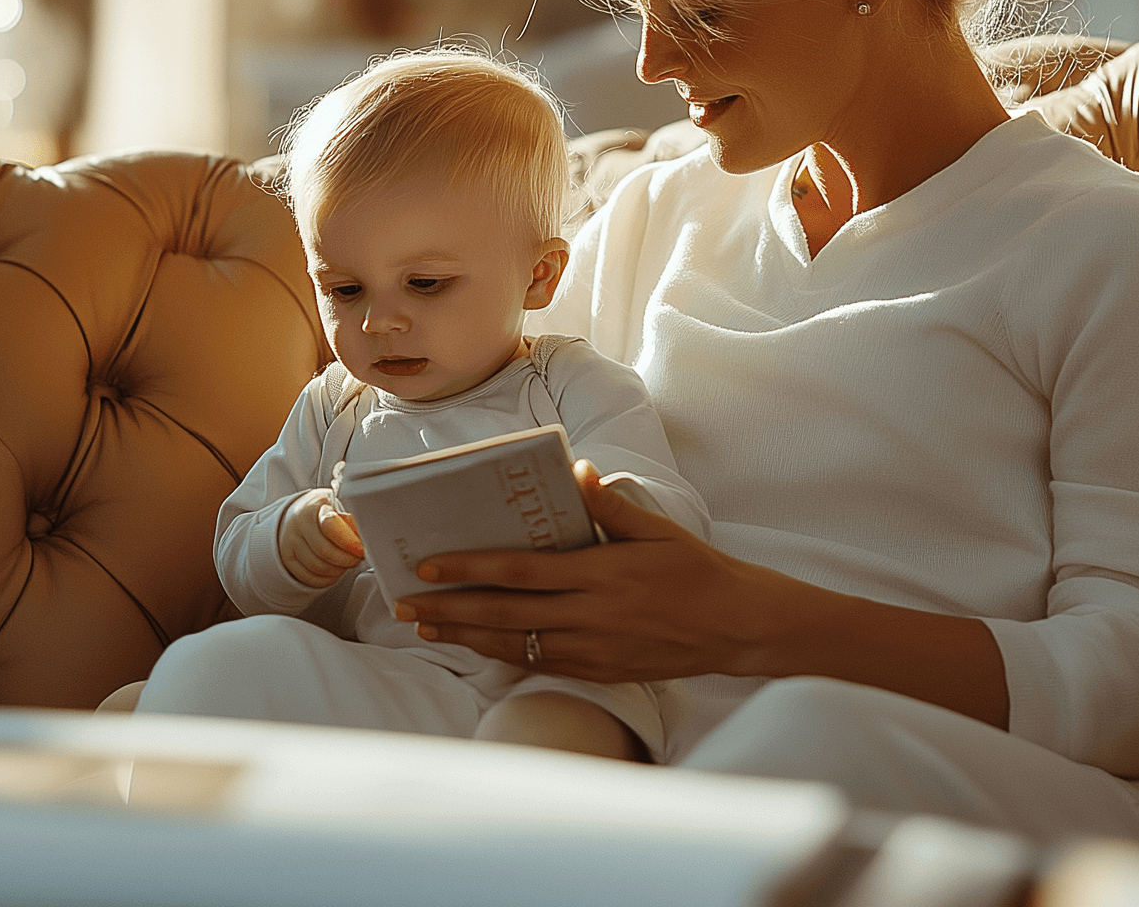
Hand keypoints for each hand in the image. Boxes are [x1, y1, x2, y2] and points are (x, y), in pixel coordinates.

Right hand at [278, 488, 365, 587]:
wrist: (298, 514)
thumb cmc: (323, 510)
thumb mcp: (337, 504)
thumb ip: (351, 517)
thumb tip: (367, 535)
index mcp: (312, 508)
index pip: (330, 526)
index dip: (348, 541)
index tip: (361, 549)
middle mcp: (297, 525)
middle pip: (324, 551)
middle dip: (347, 559)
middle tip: (358, 558)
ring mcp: (290, 543)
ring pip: (317, 567)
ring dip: (338, 570)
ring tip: (348, 562)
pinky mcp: (287, 559)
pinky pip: (309, 577)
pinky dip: (326, 578)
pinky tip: (335, 571)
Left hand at [388, 461, 787, 685]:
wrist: (734, 626)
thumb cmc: (694, 569)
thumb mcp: (656, 529)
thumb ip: (608, 505)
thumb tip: (576, 468)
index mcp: (599, 575)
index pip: (520, 572)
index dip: (470, 569)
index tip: (429, 566)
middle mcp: (589, 617)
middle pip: (504, 615)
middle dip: (449, 609)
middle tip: (403, 605)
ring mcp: (591, 649)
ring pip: (514, 644)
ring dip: (465, 636)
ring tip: (425, 626)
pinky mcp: (598, 670)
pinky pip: (539, 662)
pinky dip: (502, 655)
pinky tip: (476, 646)